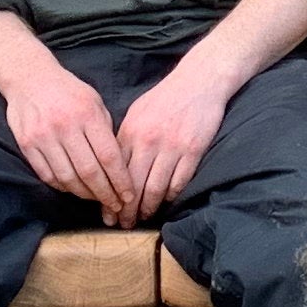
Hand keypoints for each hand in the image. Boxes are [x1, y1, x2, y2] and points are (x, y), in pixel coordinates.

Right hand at [0, 56, 128, 214]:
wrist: (29, 78)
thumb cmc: (68, 91)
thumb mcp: (94, 102)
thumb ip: (105, 132)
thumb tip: (118, 167)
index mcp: (87, 114)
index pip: (109, 156)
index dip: (120, 181)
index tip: (129, 196)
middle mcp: (65, 126)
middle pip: (89, 172)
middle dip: (105, 194)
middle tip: (115, 206)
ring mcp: (43, 137)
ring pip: (68, 178)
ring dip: (85, 194)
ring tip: (96, 199)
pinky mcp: (27, 145)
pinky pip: (48, 175)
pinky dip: (63, 187)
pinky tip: (74, 189)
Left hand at [111, 65, 228, 223]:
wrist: (199, 81)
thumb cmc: (165, 98)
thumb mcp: (137, 113)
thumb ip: (124, 139)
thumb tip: (111, 167)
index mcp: (130, 131)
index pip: (115, 173)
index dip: (110, 197)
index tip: (107, 212)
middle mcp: (148, 141)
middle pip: (132, 185)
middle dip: (126, 210)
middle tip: (122, 224)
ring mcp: (171, 147)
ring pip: (155, 188)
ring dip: (147, 208)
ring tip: (142, 218)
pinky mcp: (192, 151)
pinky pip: (178, 182)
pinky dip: (170, 196)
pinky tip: (165, 202)